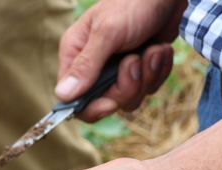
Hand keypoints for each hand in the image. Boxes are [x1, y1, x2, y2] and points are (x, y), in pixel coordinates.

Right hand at [55, 0, 187, 121]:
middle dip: (127, 86)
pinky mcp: (140, 70)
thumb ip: (86, 65)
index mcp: (76, 54)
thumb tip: (62, 95)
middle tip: (136, 60)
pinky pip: (148, 88)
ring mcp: (118, 70)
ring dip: (147, 76)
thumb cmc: (133, 3)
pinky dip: (159, 71)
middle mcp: (94, 66)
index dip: (93, 106)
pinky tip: (160, 49)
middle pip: (105, 102)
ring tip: (153, 49)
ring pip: (130, 98)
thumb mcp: (107, 33)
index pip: (73, 99)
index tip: (110, 101)